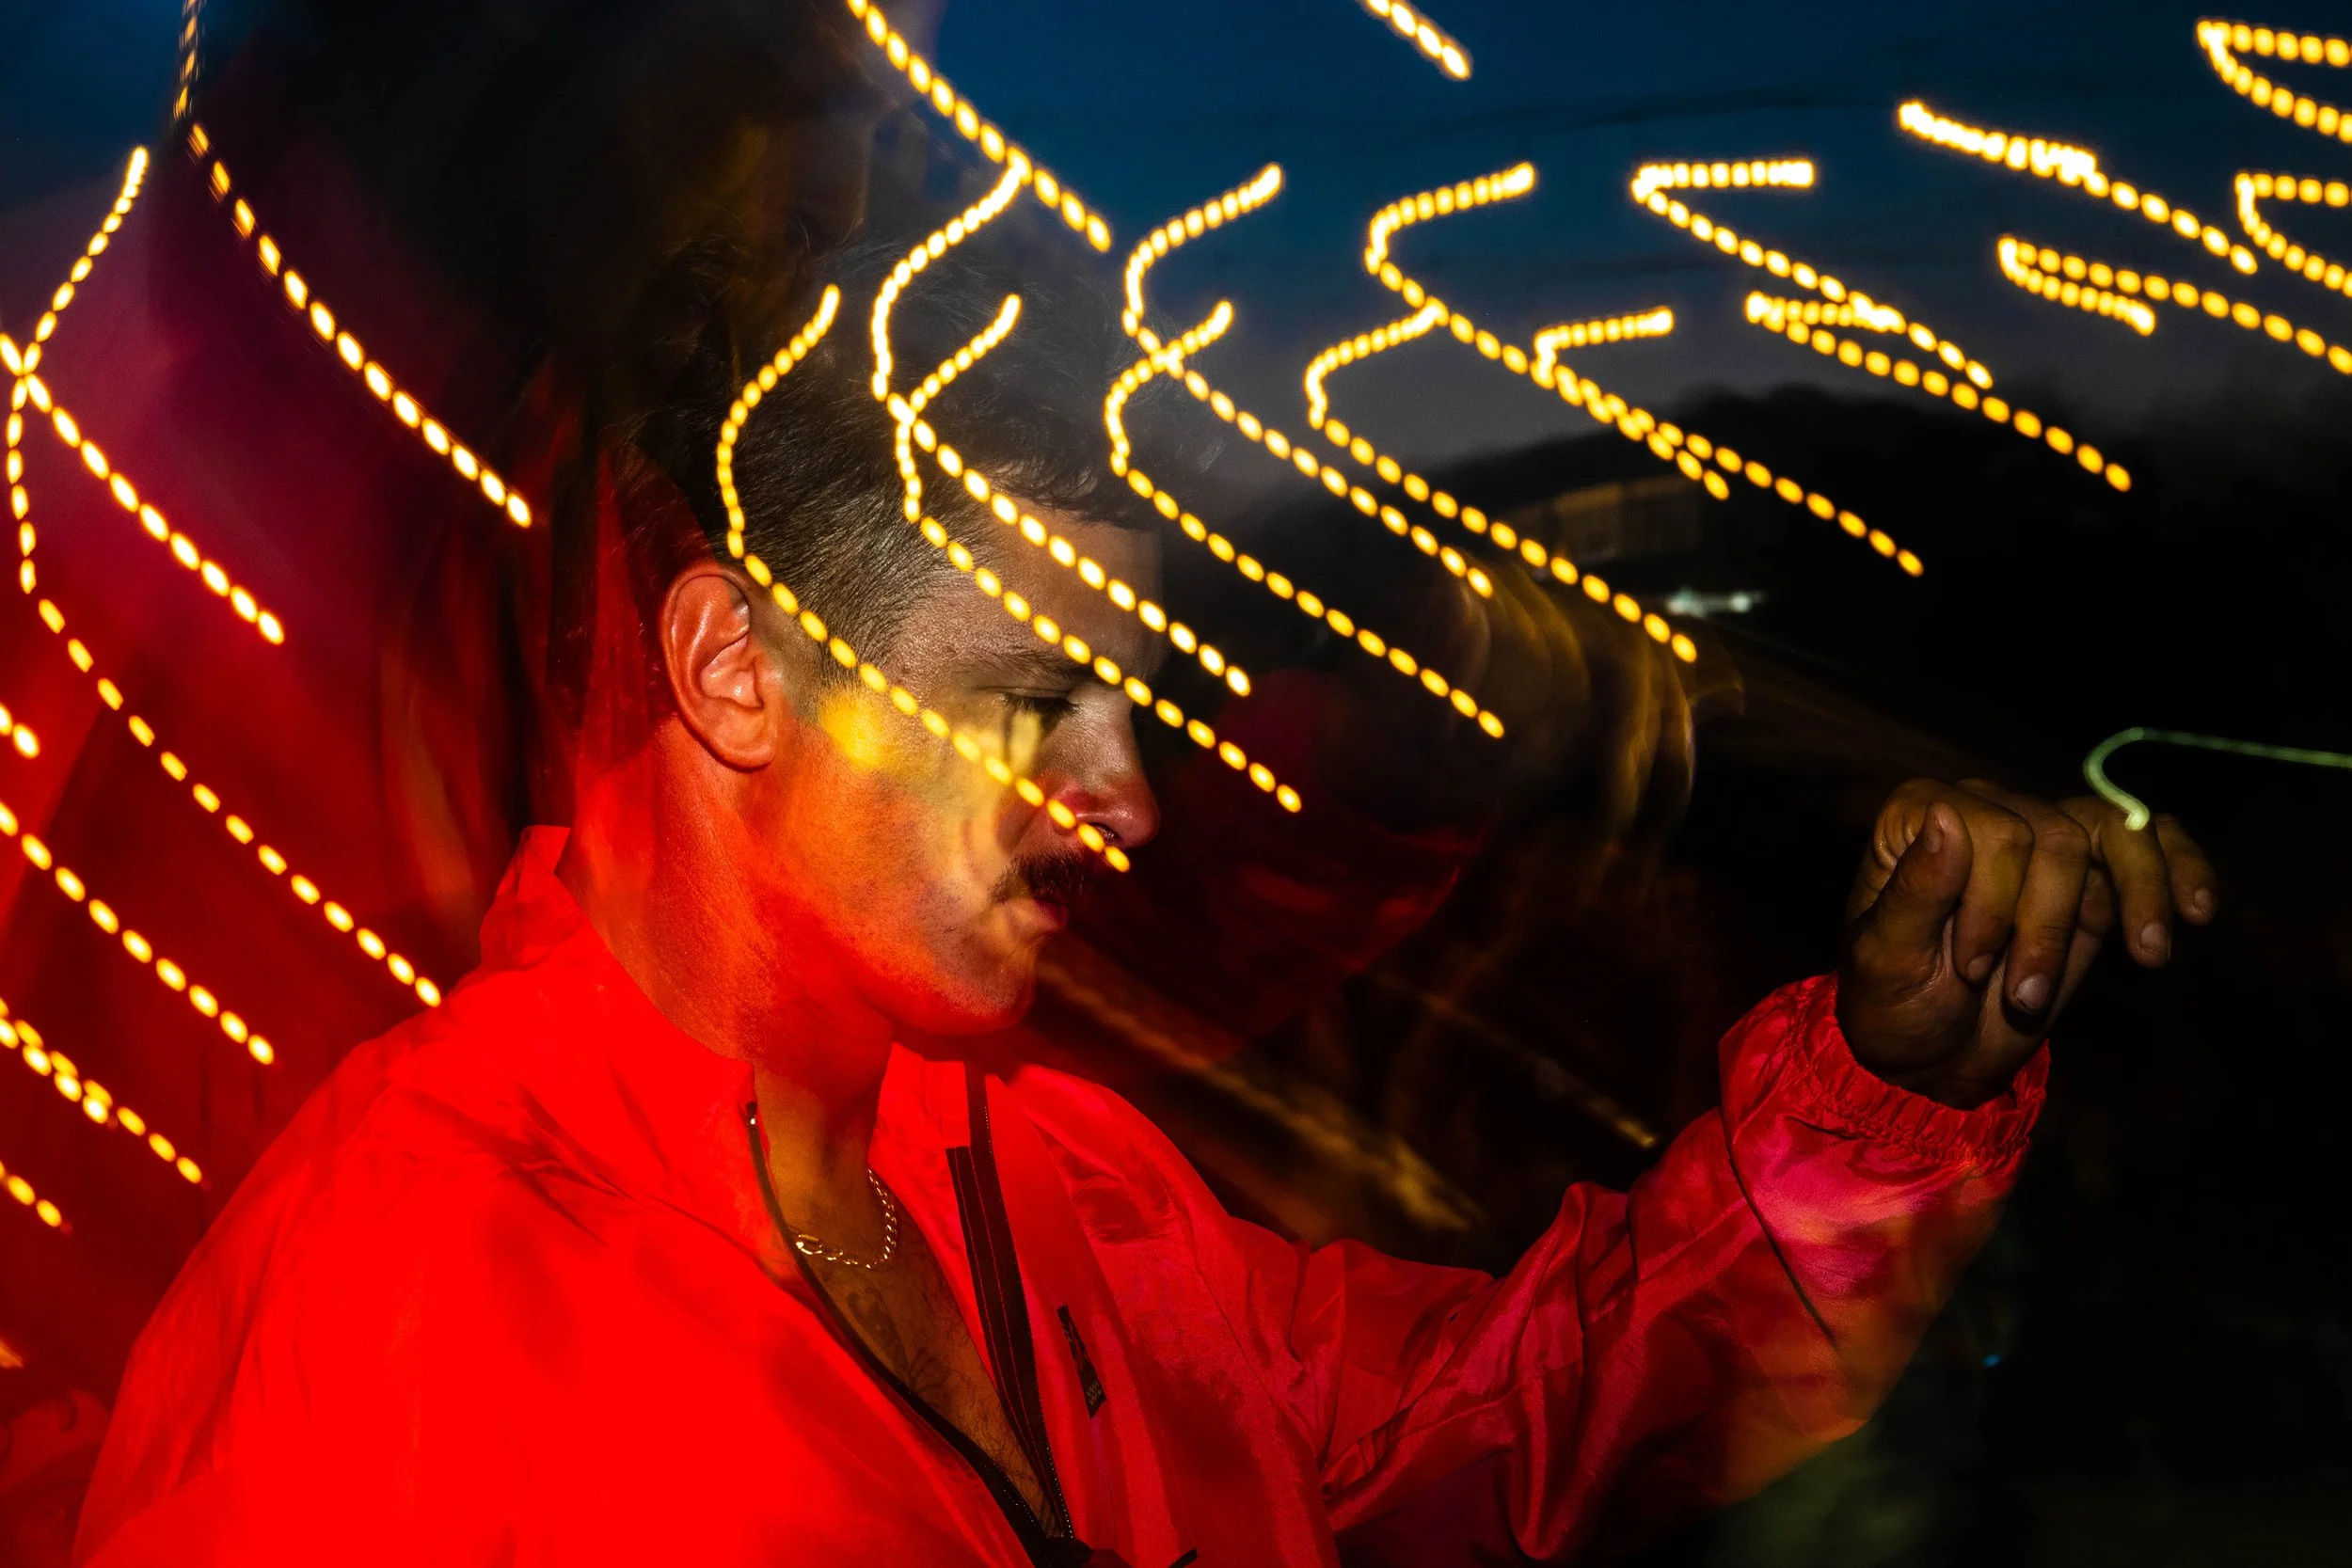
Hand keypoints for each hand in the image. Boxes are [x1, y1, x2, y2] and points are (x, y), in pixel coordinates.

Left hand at [1836, 779, 2216, 1106]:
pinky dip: (2181, 868)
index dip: (1994, 905)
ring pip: (2112, 830)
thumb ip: (1915, 890)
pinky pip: (2150, 842)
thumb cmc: (1892, 1003)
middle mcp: (1985, 811)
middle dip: (2048, 926)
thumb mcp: (1885, 959)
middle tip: (2022, 996)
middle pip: (2056, 837)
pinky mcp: (2091, 876)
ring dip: (2137, 893)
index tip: (1970, 967)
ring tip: (2150, 955)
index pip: (1996, 832)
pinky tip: (2197, 909)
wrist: (1931, 1053)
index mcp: (1922, 817)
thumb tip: (1946, 815)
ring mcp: (2043, 839)